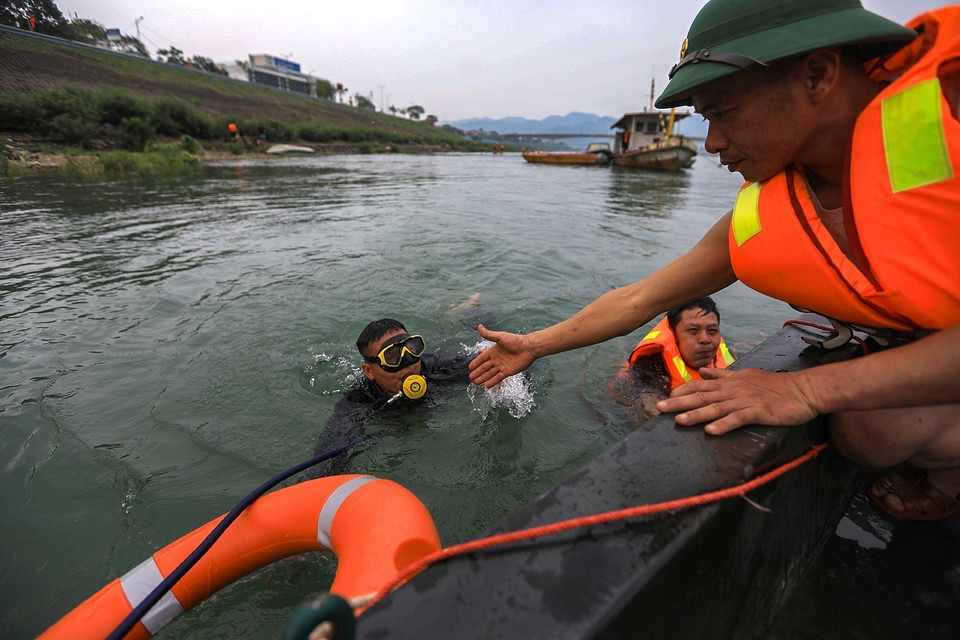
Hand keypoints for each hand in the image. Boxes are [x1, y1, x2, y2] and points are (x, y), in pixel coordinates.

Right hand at [468, 324, 536, 387]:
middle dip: (477, 372)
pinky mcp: (508, 371)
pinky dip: (492, 382)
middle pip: (484, 367)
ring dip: (482, 378)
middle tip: (470, 378)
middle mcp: (496, 359)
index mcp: (493, 351)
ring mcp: (502, 366)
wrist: (529, 348)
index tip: (470, 368)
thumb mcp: (500, 337)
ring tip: (475, 383)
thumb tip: (479, 326)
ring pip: (490, 373)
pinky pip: (498, 377)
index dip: (476, 363)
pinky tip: (487, 386)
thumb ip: (489, 334)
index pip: (482, 358)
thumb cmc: (516, 341)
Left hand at [656, 367, 819, 434]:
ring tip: (679, 420)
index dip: (683, 390)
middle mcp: (734, 389)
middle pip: (702, 396)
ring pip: (716, 407)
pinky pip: (738, 418)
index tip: (666, 396)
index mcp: (730, 382)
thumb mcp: (747, 375)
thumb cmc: (776, 385)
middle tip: (659, 408)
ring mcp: (746, 400)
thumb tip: (705, 372)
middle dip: (679, 402)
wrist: (804, 390)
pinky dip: (724, 424)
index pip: (701, 385)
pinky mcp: (759, 411)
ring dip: (696, 414)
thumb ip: (724, 376)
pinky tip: (711, 431)